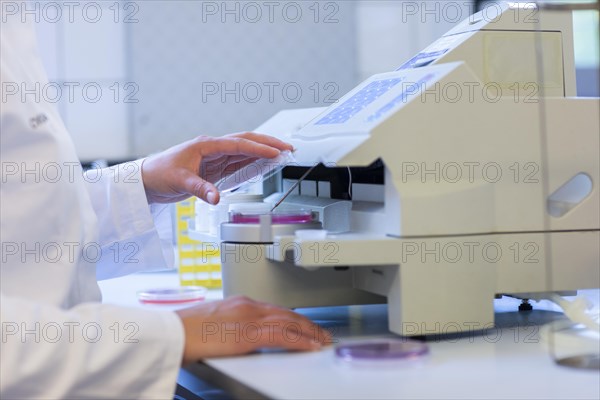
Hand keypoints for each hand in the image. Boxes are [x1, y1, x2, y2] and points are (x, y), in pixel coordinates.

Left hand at [141, 132, 292, 204]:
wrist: (147, 180)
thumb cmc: (159, 174)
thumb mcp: (179, 182)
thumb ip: (200, 189)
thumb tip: (216, 198)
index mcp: (206, 145)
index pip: (238, 144)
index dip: (258, 148)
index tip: (275, 152)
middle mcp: (213, 148)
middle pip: (246, 141)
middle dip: (268, 143)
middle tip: (288, 148)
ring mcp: (215, 157)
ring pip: (245, 151)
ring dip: (264, 152)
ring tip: (282, 154)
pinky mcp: (215, 168)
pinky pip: (238, 163)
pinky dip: (254, 162)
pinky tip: (265, 164)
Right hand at [175, 296, 330, 363]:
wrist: (171, 333)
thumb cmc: (183, 331)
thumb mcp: (211, 322)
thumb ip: (229, 324)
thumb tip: (236, 334)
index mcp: (238, 302)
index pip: (274, 309)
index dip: (292, 317)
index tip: (302, 324)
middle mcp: (247, 305)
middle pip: (286, 313)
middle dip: (306, 323)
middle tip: (320, 332)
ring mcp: (249, 317)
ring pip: (289, 322)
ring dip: (309, 332)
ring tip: (322, 340)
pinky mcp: (248, 333)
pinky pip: (283, 335)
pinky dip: (300, 340)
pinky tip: (311, 346)